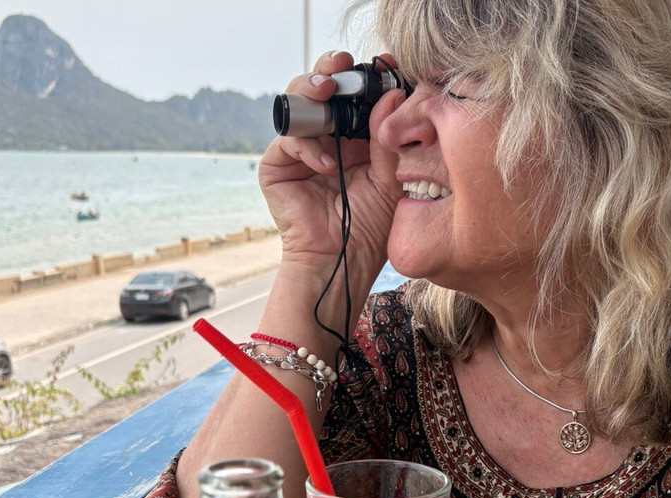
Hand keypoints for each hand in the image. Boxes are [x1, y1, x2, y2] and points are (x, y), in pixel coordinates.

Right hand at [259, 51, 404, 281]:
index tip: (382, 63)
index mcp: (355, 138)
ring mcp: (299, 151)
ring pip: (298, 105)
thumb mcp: (390, 179)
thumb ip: (387, 139)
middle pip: (321, 91)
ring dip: (312, 93)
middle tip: (342, 63)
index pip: (354, 97)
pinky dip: (308, 147)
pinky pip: (288, 142)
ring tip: (328, 91)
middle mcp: (325, 139)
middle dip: (330, 72)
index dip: (364, 78)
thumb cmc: (370, 227)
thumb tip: (393, 93)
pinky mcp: (277, 167)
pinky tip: (328, 164)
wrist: (344, 261)